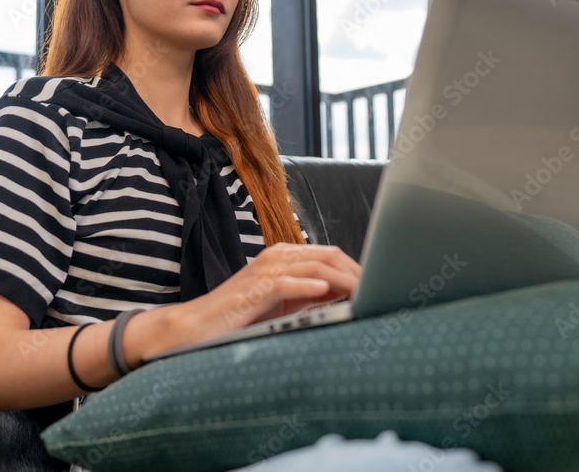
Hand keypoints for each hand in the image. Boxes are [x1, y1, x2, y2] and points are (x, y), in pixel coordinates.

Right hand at [187, 243, 359, 337]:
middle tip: (378, 289)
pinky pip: (286, 283)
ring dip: (341, 280)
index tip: (376, 283)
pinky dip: (307, 287)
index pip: (330, 254)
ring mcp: (265, 270)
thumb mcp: (287, 302)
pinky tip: (324, 292)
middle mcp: (277, 256)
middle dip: (355, 271)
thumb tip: (349, 290)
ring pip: (313, 267)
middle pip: (327, 255)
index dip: (356, 268)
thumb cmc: (244, 315)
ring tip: (363, 291)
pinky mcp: (255, 289)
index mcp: (285, 256)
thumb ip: (314, 293)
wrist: (201, 325)